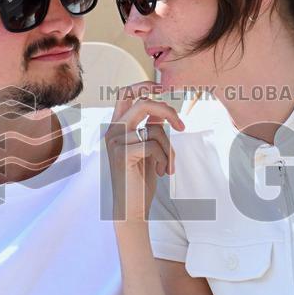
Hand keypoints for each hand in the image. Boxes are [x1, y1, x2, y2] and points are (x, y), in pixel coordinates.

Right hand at [105, 82, 184, 222]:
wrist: (132, 209)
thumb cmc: (141, 180)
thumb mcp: (149, 149)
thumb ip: (150, 129)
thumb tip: (161, 113)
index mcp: (117, 127)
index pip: (125, 93)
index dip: (144, 86)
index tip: (163, 88)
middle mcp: (112, 131)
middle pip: (140, 101)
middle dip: (166, 109)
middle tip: (181, 126)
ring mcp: (115, 142)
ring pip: (153, 127)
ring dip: (169, 147)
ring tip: (168, 165)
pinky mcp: (121, 154)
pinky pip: (153, 144)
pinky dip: (165, 158)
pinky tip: (162, 172)